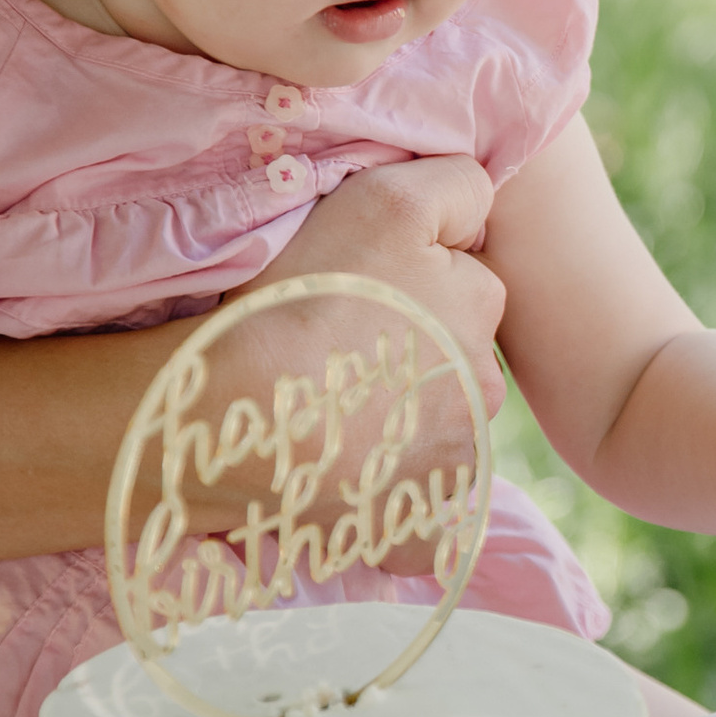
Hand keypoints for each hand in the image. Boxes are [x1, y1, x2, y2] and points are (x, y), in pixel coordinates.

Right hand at [201, 160, 507, 574]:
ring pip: (429, 432)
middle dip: (410, 352)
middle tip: (335, 347)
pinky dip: (392, 517)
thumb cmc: (306, 295)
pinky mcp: (406, 528)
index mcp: (480, 314)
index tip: (357, 282)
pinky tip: (350, 492)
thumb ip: (455, 187)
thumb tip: (479, 208)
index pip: (465, 283)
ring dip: (393, 423)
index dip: (411, 275)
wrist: (234, 410)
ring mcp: (444, 468)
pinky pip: (416, 529)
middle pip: (451, 359)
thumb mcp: (386, 200)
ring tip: (321, 409)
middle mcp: (480, 394)